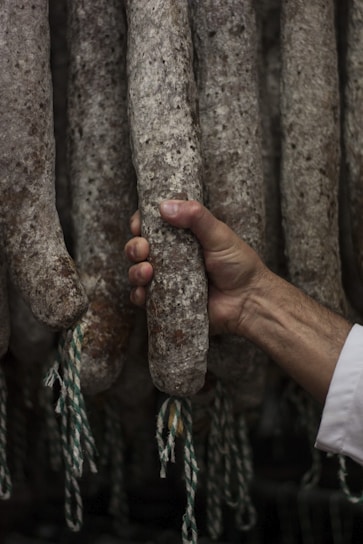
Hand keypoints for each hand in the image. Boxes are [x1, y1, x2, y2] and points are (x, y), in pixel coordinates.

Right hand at [124, 200, 266, 334]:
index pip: (151, 226)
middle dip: (133, 247)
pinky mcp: (167, 302)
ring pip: (136, 273)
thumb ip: (196, 217)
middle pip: (138, 248)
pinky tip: (145, 292)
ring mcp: (167, 280)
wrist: (249, 301)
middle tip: (143, 248)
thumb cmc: (239, 265)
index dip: (140, 223)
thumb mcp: (219, 234)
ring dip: (134, 270)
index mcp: (181, 237)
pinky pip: (144, 299)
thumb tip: (164, 206)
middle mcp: (170, 257)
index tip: (139, 225)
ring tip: (148, 271)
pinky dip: (139, 295)